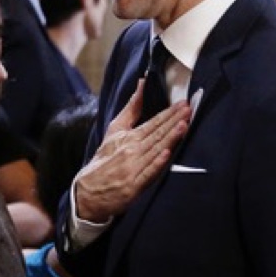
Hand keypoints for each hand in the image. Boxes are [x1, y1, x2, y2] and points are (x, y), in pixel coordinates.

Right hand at [75, 80, 190, 221]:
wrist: (88, 191)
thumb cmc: (104, 160)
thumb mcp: (114, 131)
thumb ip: (131, 109)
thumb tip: (142, 85)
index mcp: (128, 138)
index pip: (152, 123)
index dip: (168, 113)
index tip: (182, 104)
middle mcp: (131, 151)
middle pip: (156, 134)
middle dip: (173, 121)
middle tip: (188, 109)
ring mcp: (132, 168)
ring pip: (154, 150)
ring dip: (169, 138)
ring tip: (183, 126)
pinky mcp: (133, 186)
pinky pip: (147, 173)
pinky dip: (155, 163)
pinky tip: (165, 154)